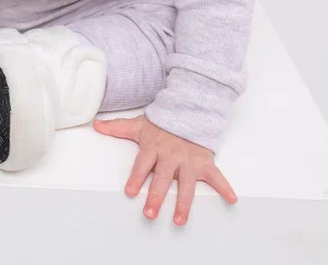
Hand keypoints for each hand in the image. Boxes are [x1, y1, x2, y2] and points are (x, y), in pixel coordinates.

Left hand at [94, 113, 236, 226]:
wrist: (189, 108)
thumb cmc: (163, 121)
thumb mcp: (140, 124)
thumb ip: (118, 127)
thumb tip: (96, 125)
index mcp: (154, 147)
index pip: (143, 163)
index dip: (136, 177)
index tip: (130, 191)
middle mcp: (171, 155)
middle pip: (162, 178)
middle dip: (156, 196)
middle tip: (150, 213)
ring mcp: (189, 160)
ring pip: (186, 184)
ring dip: (183, 202)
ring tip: (180, 219)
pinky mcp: (204, 161)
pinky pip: (217, 175)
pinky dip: (225, 187)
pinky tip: (231, 200)